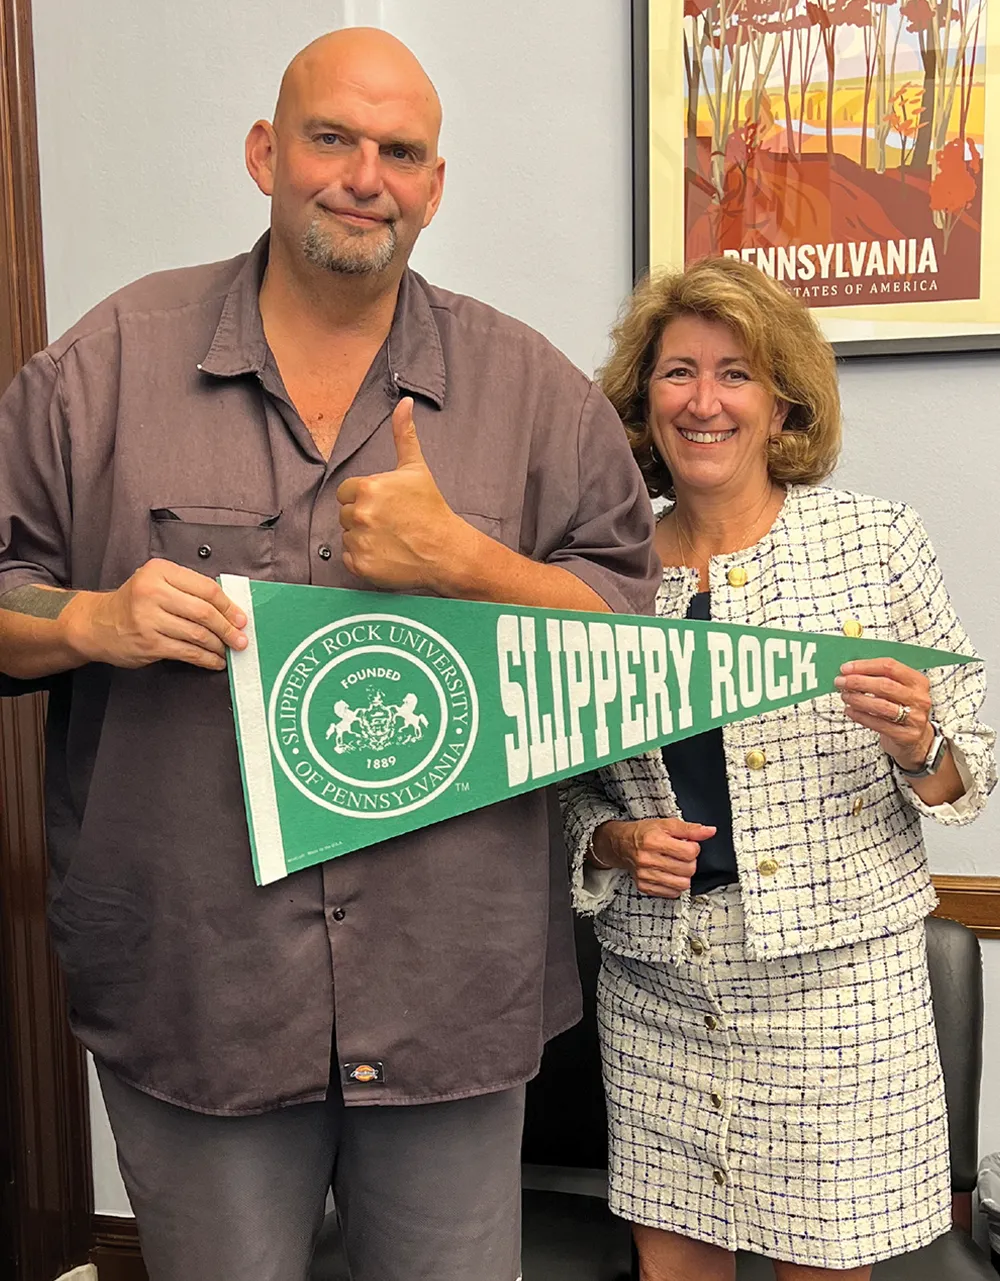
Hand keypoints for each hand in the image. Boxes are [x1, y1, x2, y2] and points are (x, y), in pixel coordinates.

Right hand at [63, 559, 247, 670]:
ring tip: (228, 650)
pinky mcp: (149, 643)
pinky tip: (214, 661)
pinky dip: (206, 659)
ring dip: (219, 645)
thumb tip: (228, 608)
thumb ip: (187, 589)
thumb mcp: (157, 583)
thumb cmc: (133, 602)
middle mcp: (153, 592)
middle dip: (228, 628)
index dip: (228, 605)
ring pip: (198, 634)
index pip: (206, 588)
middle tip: (240, 638)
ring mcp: (149, 619)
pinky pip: (187, 652)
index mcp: (160, 571)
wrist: (97, 624)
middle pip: (204, 612)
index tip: (241, 617)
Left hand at [336, 397, 470, 590]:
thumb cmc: (431, 508)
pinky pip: (349, 559)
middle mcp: (360, 514)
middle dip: (363, 518)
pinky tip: (385, 555)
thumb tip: (405, 402)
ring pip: (347, 537)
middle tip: (390, 523)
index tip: (386, 506)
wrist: (446, 550)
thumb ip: (403, 434)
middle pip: (345, 515)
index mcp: (368, 488)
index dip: (364, 498)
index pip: (346, 492)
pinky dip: (364, 559)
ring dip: (363, 539)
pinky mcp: (361, 565)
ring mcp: (360, 541)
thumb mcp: (416, 469)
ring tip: (390, 539)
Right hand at [595, 817, 715, 898]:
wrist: (622, 844)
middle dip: (690, 862)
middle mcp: (648, 860)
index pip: (690, 852)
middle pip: (688, 870)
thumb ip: (690, 829)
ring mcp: (645, 875)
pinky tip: (670, 874)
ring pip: (682, 885)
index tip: (688, 845)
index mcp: (654, 841)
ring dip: (684, 875)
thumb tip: (710, 831)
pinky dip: (675, 885)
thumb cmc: (644, 833)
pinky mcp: (644, 887)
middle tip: (682, 855)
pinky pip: (671, 893)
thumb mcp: (667, 824)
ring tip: (677, 866)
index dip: (694, 848)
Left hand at [835, 658, 934, 770]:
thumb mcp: (897, 690)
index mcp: (917, 681)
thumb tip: (849, 671)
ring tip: (844, 696)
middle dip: (858, 682)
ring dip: (858, 699)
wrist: (916, 738)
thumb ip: (878, 679)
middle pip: (885, 685)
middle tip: (841, 682)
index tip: (846, 668)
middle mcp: (919, 698)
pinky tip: (850, 711)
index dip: (865, 666)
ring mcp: (915, 718)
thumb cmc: (901, 708)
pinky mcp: (906, 735)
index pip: (890, 667)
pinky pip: (878, 724)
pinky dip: (860, 716)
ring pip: (881, 705)